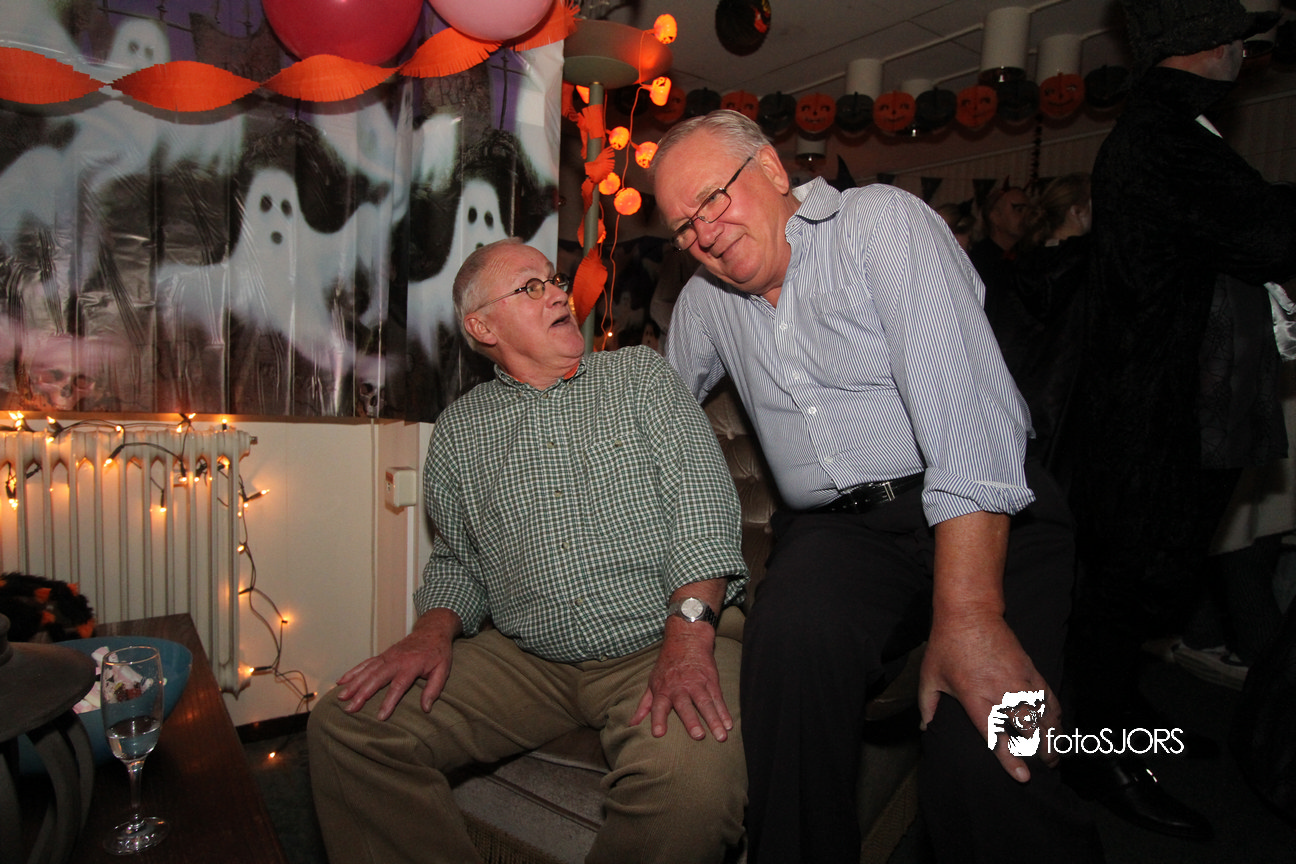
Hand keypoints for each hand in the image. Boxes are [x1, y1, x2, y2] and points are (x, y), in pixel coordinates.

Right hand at [334, 608, 459, 720]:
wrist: (432, 630)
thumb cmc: (438, 652)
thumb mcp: (443, 669)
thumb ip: (434, 688)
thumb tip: (426, 708)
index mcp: (411, 665)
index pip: (398, 685)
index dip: (389, 701)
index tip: (380, 717)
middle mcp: (396, 660)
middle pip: (376, 678)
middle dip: (362, 694)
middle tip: (350, 709)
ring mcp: (387, 656)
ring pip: (367, 671)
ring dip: (353, 684)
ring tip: (341, 698)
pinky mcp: (382, 655)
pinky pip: (365, 664)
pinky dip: (352, 672)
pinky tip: (341, 681)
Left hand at [629, 621, 731, 741]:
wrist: (687, 639)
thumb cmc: (667, 665)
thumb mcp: (652, 682)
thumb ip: (644, 705)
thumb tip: (632, 724)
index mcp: (663, 690)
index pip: (658, 707)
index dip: (657, 719)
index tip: (658, 734)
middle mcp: (680, 688)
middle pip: (685, 706)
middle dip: (691, 721)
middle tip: (698, 736)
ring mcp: (697, 684)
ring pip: (706, 703)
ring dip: (714, 720)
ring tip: (721, 736)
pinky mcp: (711, 680)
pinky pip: (718, 698)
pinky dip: (724, 712)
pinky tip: (729, 724)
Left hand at [918, 608, 1060, 781]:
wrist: (969, 613)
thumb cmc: (947, 645)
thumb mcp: (930, 677)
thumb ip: (928, 706)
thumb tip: (924, 729)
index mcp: (976, 698)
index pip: (995, 736)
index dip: (1009, 760)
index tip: (1023, 777)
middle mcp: (1002, 692)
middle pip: (1028, 730)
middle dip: (1040, 752)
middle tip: (1044, 766)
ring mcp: (1020, 681)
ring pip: (1044, 716)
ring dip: (1052, 737)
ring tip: (1054, 755)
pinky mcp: (1031, 670)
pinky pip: (1049, 698)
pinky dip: (1055, 715)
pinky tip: (1057, 726)